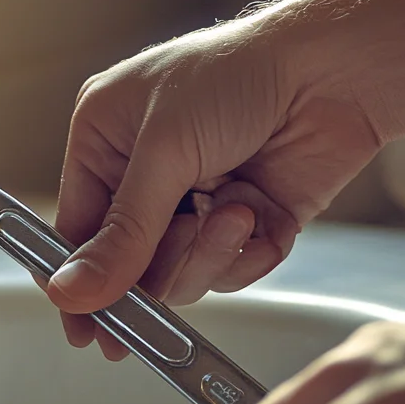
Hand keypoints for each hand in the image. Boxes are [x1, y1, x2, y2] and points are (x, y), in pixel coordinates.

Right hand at [45, 17, 380, 358]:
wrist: (334, 71)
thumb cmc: (240, 75)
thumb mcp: (164, 152)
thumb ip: (121, 234)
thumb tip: (70, 292)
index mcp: (105, 139)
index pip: (75, 227)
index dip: (77, 281)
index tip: (84, 332)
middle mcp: (145, 174)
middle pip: (127, 264)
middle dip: (158, 265)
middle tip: (179, 253)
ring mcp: (196, 201)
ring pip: (179, 275)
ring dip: (208, 253)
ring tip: (235, 212)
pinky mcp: (246, 223)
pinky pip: (229, 272)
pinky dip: (245, 254)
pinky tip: (259, 215)